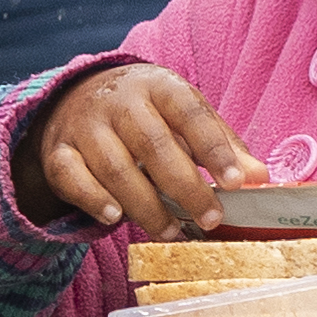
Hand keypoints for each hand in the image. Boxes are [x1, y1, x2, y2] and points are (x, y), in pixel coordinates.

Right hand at [19, 62, 257, 235]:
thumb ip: (221, 144)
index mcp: (158, 86)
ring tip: (173, 231)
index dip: (214, 149)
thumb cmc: (146, 114)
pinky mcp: (58, 152)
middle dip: (186, 188)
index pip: (190, 114)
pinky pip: (73, 179)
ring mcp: (84, 126)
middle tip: (210, 220)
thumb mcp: (184, 116)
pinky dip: (95, 200)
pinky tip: (116, 218)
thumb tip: (258, 177)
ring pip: (116, 169)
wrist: (77, 97)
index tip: (237, 182)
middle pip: (154, 146)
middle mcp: (119, 101)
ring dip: (147, 207)